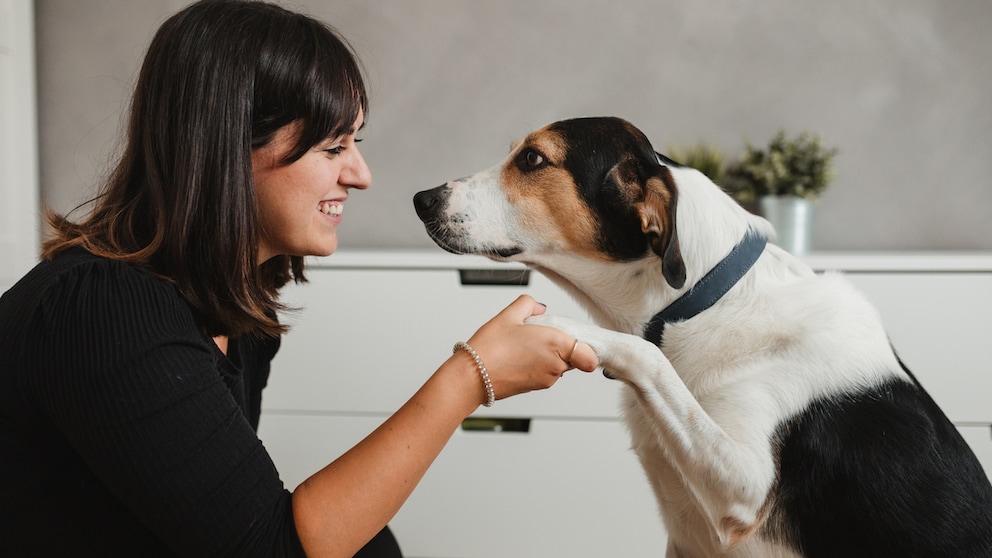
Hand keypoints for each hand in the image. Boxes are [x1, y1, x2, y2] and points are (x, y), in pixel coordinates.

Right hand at [463, 295, 597, 401]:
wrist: (472, 377)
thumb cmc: (489, 348)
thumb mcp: (508, 315)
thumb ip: (528, 304)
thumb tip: (539, 308)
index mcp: (555, 343)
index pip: (589, 355)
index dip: (586, 349)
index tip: (574, 340)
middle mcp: (555, 365)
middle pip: (573, 357)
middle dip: (561, 347)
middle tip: (540, 338)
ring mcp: (546, 379)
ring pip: (559, 366)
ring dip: (548, 357)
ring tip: (524, 348)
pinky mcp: (536, 388)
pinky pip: (546, 375)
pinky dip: (538, 366)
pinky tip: (518, 358)